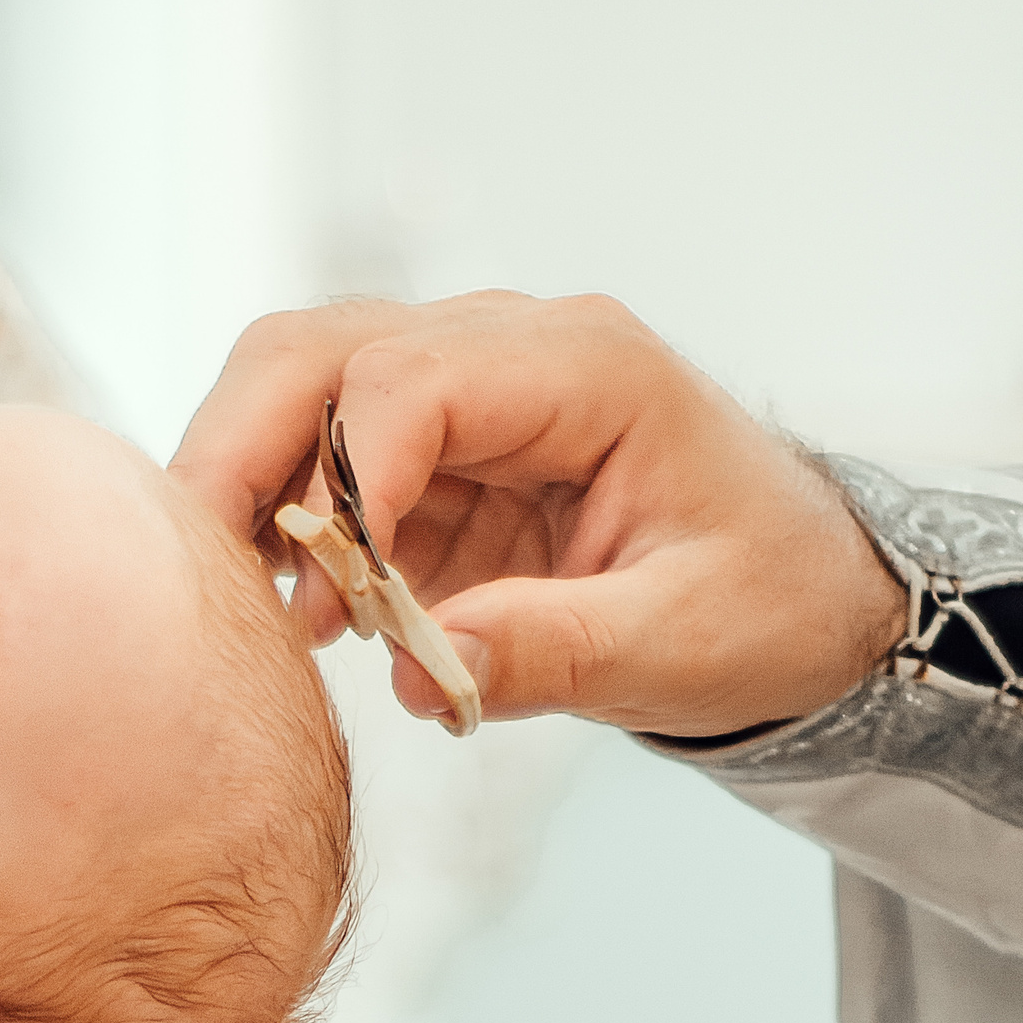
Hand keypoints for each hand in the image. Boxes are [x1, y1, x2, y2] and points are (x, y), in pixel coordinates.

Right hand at [170, 291, 905, 737]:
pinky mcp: (429, 446)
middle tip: (215, 585)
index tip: (328, 601)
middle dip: (241, 458)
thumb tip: (421, 673)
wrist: (807, 597)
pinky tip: (306, 610)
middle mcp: (509, 349)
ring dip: (252, 492)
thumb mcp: (680, 642)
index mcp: (588, 367)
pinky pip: (314, 453)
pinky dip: (282, 524)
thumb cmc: (768, 602)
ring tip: (273, 616)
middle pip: (316, 351)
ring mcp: (462, 388)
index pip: (408, 378)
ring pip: (292, 387)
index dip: (340, 479)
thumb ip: (553, 649)